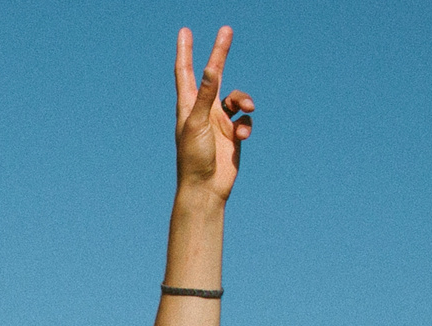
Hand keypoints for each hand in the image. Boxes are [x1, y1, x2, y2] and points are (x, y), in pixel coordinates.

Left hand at [174, 26, 253, 199]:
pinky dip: (247, 125)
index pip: (186, 72)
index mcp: (188, 105)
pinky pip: (245, 120)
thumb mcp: (198, 123)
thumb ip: (206, 95)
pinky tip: (242, 137)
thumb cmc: (194, 158)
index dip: (185, 51)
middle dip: (220, 53)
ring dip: (244, 100)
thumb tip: (211, 68)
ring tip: (247, 109)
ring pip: (236, 98)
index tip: (185, 32)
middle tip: (226, 30)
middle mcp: (204, 110)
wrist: (206, 189)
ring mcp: (219, 121)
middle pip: (214, 74)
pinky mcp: (233, 134)